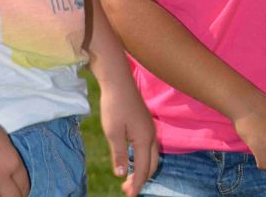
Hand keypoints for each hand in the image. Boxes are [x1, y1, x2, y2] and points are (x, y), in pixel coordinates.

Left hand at [100, 78, 158, 195]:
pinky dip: (143, 158)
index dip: (136, 185)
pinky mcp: (145, 122)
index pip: (142, 169)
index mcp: (144, 139)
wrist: (118, 80)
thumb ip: (118, 154)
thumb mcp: (112, 132)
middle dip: (141, 179)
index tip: (129, 196)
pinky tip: (132, 159)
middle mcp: (151, 135)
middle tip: (127, 189)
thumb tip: (121, 174)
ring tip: (129, 178)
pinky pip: (149, 147)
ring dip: (142, 169)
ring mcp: (149, 128)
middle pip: (151, 165)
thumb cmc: (114, 105)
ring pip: (152, 156)